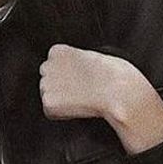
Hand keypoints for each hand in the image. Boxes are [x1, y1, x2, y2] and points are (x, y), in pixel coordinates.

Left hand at [39, 44, 162, 154]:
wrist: (116, 91)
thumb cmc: (111, 73)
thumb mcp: (88, 56)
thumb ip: (71, 60)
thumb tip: (65, 72)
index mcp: (56, 50)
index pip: (52, 63)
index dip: (67, 72)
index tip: (80, 76)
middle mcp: (47, 65)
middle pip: (46, 78)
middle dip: (59, 84)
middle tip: (80, 89)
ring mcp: (46, 85)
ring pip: (47, 94)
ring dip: (60, 98)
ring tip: (80, 97)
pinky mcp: (48, 103)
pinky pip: (50, 111)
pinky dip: (61, 113)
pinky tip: (76, 107)